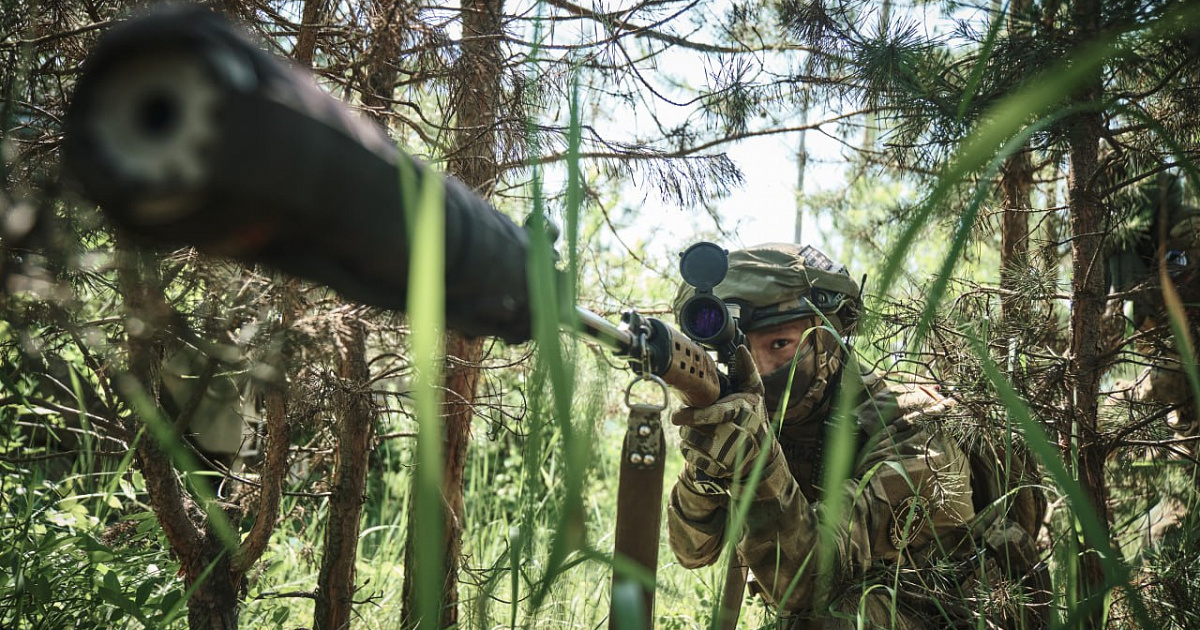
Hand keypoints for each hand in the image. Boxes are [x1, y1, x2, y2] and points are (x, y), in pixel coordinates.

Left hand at [672, 345, 771, 481]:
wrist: (761, 458)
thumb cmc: (754, 418)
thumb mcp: (755, 394)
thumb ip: (747, 372)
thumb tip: (742, 349)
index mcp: (744, 413)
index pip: (717, 414)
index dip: (696, 415)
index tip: (677, 415)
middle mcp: (738, 436)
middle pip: (699, 431)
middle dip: (687, 425)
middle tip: (684, 418)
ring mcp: (729, 456)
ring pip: (692, 444)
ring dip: (687, 436)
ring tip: (694, 431)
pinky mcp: (721, 470)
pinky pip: (692, 459)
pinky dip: (688, 451)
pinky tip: (695, 445)